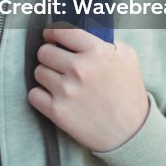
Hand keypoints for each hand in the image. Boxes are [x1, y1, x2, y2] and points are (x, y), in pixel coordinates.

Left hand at [28, 27, 148, 151]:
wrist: (131, 133)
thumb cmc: (129, 93)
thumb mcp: (127, 57)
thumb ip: (104, 40)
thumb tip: (78, 33)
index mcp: (97, 52)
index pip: (61, 31)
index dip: (52, 33)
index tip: (50, 37)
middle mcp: (80, 69)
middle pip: (44, 52)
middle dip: (49, 56)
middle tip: (58, 64)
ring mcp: (67, 91)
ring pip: (38, 72)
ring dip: (47, 76)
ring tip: (61, 83)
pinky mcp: (58, 112)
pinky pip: (33, 94)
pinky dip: (41, 96)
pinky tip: (54, 98)